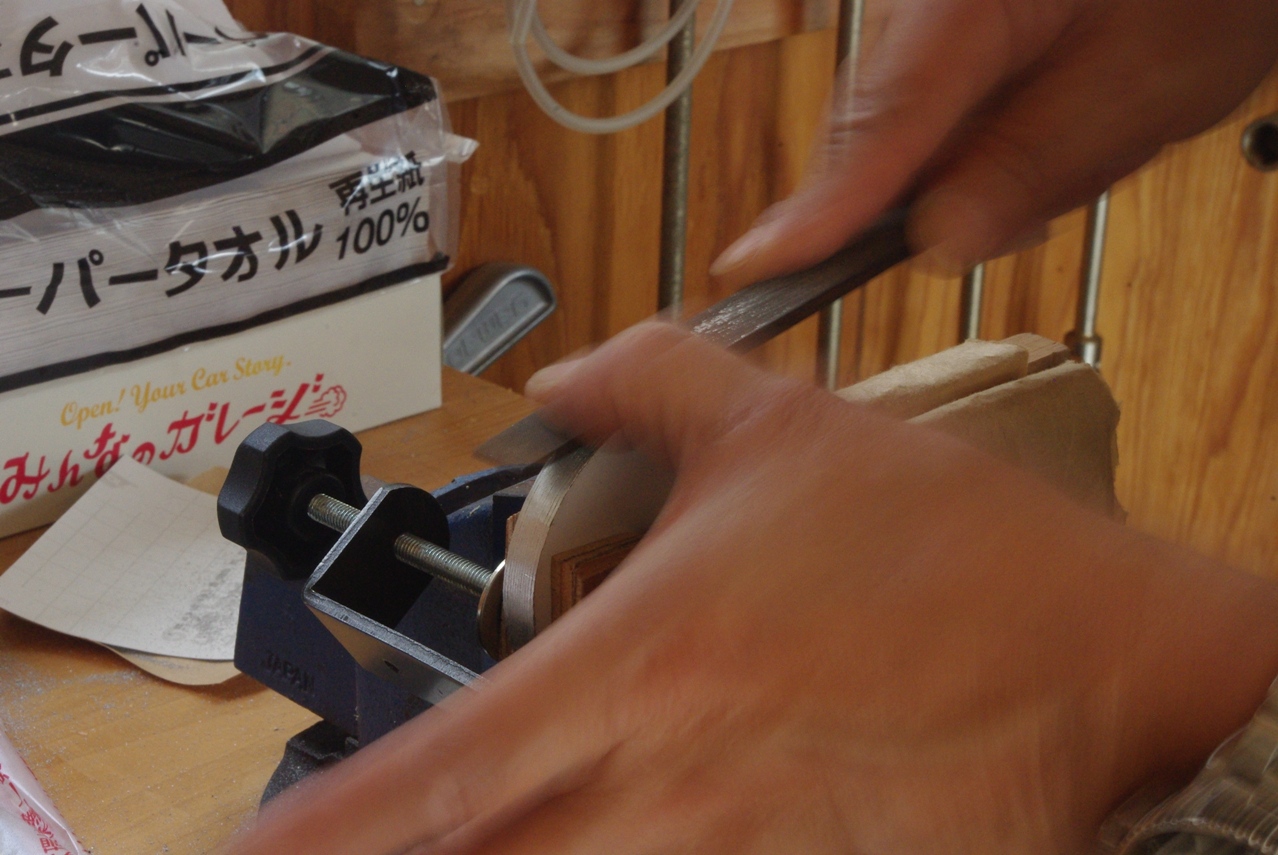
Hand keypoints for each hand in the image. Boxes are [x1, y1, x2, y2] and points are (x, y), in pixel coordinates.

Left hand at [225, 324, 1277, 854]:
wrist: (1099, 639)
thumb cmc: (945, 544)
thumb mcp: (783, 428)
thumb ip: (648, 388)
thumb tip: (566, 373)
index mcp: (635, 669)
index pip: (431, 780)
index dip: (322, 833)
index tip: (258, 849)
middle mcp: (668, 782)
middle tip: (367, 848)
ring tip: (513, 841)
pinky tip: (645, 853)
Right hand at [711, 0, 1277, 281]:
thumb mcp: (1144, 90)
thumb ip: (1034, 165)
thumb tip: (937, 243)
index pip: (881, 117)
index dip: (822, 204)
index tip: (761, 264)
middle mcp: (933, 1)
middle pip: (870, 124)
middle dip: (896, 202)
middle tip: (943, 244)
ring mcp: (933, 13)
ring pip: (897, 126)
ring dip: (944, 179)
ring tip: (1052, 161)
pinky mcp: (949, 31)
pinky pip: (927, 109)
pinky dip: (962, 152)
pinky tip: (1029, 148)